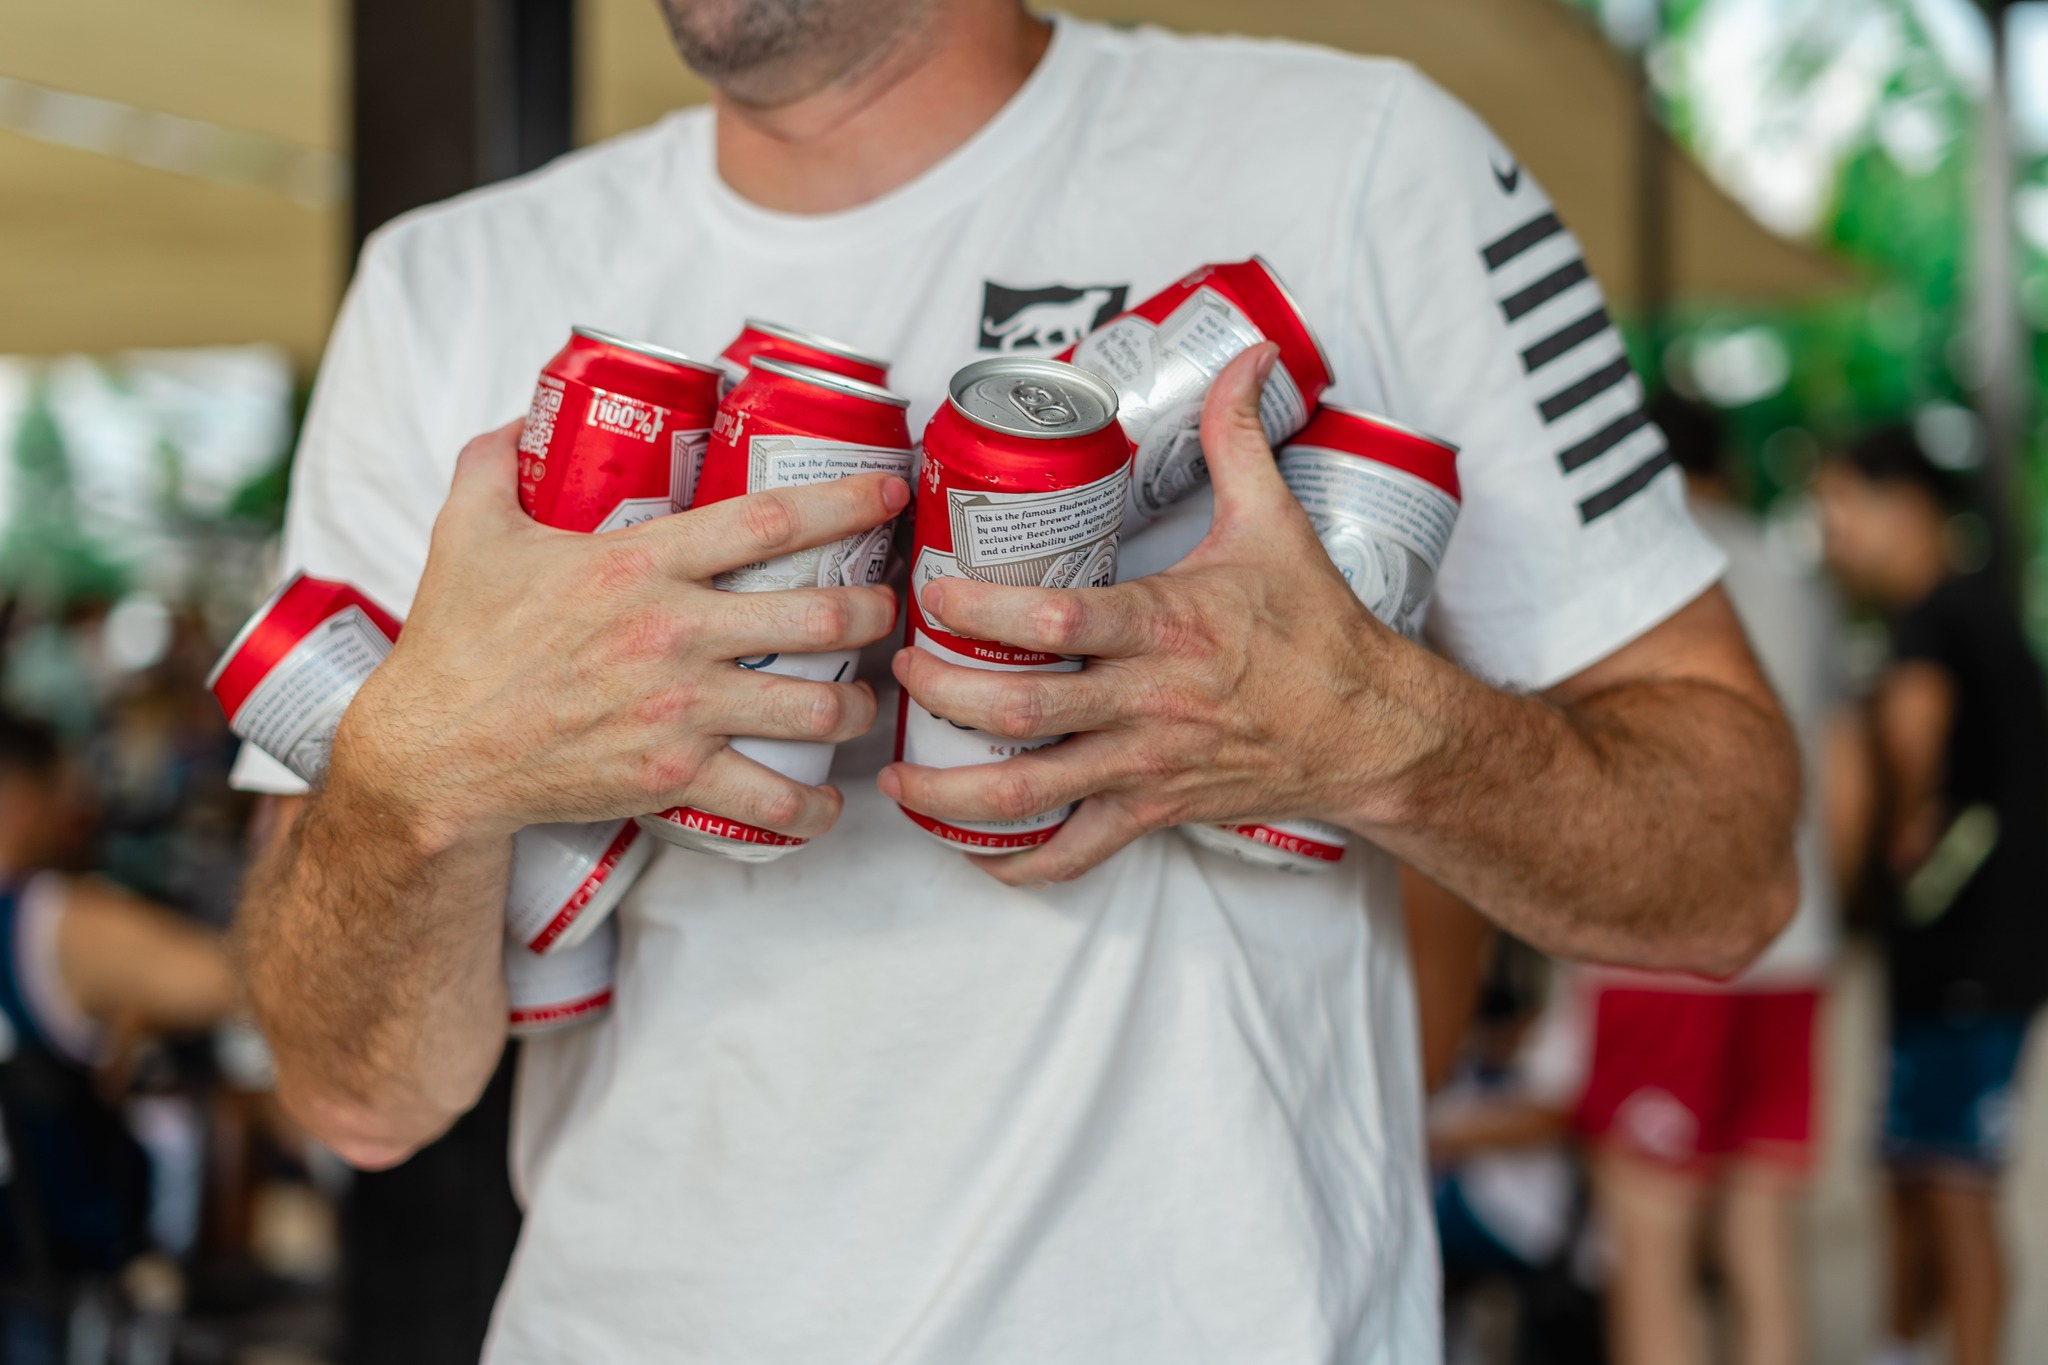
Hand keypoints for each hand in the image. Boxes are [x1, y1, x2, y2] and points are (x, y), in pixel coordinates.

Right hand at [332, 420, 907, 848]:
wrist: (434, 752)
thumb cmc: (454, 641)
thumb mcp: (468, 530)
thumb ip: (496, 461)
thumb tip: (524, 415)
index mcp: (639, 564)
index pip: (769, 521)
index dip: (845, 503)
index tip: (890, 496)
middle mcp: (673, 632)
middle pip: (817, 614)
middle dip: (875, 610)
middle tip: (887, 608)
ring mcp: (679, 708)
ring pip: (813, 703)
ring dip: (855, 701)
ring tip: (862, 697)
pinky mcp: (672, 775)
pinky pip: (769, 794)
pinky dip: (812, 804)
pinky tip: (826, 801)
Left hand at [880, 344, 1445, 884]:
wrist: (1372, 729)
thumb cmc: (1316, 629)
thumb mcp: (1275, 524)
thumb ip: (1238, 437)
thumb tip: (1245, 354)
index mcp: (1168, 626)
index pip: (1056, 621)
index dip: (981, 610)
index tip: (932, 594)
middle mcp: (1150, 703)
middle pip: (1020, 711)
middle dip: (942, 694)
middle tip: (902, 670)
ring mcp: (1148, 766)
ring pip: (1031, 793)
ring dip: (951, 790)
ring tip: (898, 775)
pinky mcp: (1155, 812)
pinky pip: (1077, 853)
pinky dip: (1020, 861)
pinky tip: (974, 849)